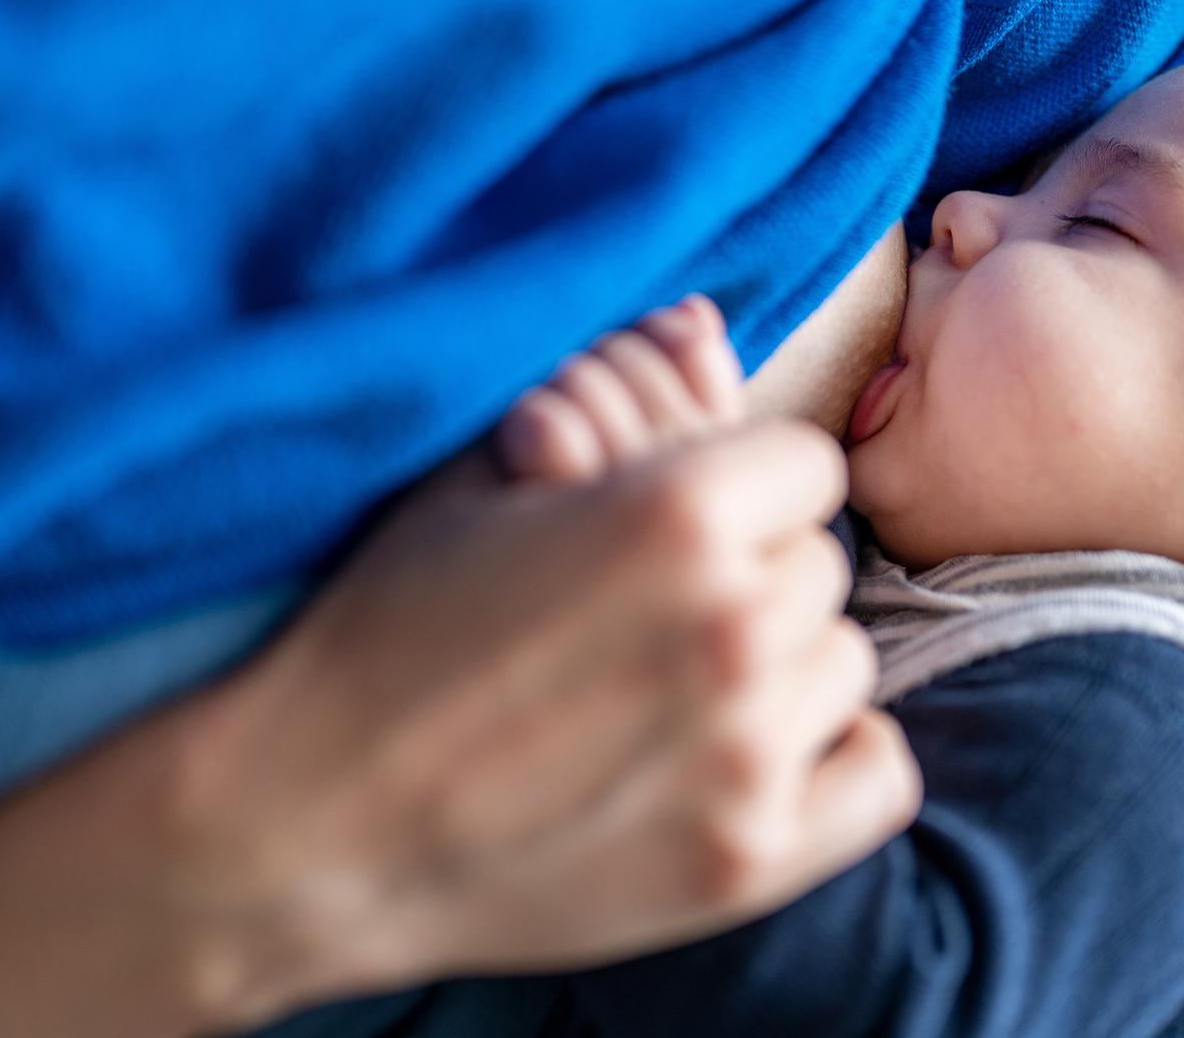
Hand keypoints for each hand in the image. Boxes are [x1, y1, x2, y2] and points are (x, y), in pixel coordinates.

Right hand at [175, 403, 919, 1025]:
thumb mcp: (478, 480)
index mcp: (675, 513)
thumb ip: (613, 391)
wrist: (304, 824)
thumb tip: (708, 322)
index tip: (684, 523)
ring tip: (682, 686)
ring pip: (846, 662)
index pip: (804, 464)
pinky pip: (880, 771)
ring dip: (784, 665)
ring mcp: (748, 756)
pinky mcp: (750, 862)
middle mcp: (733, 629)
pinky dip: (829, 755)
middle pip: (822, 565)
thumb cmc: (380, 632)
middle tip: (659, 611)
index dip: (743, 485)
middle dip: (755, 572)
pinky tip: (747, 752)